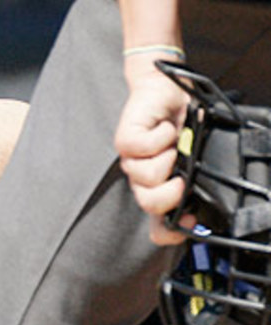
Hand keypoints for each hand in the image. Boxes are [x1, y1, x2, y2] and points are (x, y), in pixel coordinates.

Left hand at [115, 55, 190, 244]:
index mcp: (159, 189)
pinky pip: (143, 148)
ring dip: (169, 156)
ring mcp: (131, 161)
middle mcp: (142, 179)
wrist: (165, 93)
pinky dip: (162, 136)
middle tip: (181, 174)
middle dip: (170, 192)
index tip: (189, 221)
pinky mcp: (125, 140)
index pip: (158, 226)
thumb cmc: (181, 125)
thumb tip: (200, 210)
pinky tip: (165, 130)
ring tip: (173, 144)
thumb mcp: (194, 158)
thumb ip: (194, 184)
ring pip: (148, 176)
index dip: (170, 231)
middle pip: (150, 204)